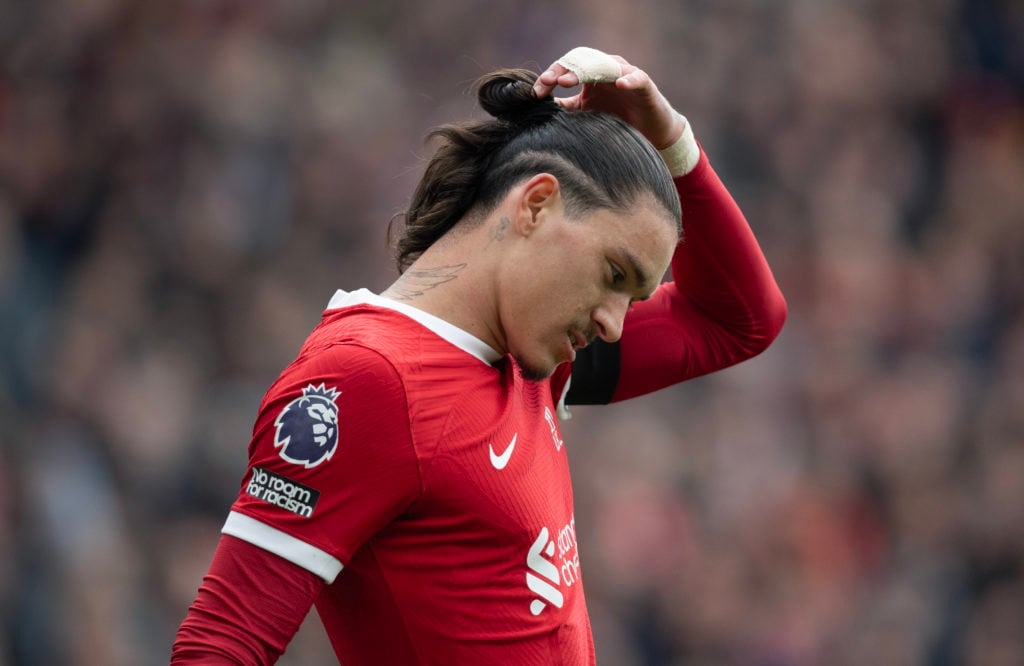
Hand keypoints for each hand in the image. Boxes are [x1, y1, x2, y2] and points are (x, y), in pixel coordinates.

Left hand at [532, 51, 683, 149]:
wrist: (650, 132)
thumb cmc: (618, 120)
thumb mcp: (586, 114)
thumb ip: (566, 108)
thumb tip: (539, 108)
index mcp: (591, 75)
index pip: (567, 67)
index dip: (551, 76)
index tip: (536, 92)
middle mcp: (606, 70)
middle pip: (582, 62)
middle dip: (563, 70)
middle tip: (549, 82)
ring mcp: (625, 74)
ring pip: (604, 65)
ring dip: (586, 71)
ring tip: (569, 81)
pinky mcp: (644, 84)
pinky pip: (636, 77)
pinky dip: (629, 79)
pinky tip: (620, 84)